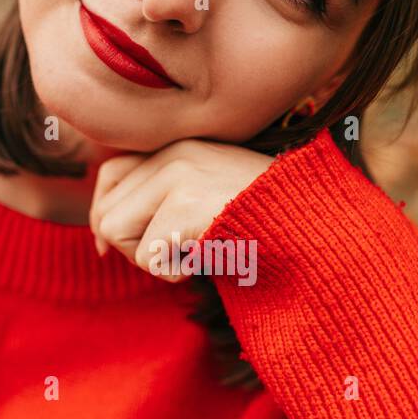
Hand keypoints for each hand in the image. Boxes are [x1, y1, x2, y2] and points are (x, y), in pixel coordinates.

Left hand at [89, 139, 273, 278]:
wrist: (314, 226)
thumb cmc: (264, 222)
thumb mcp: (208, 195)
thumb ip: (163, 199)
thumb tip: (103, 238)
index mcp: (180, 145)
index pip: (110, 174)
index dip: (107, 216)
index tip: (114, 248)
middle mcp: (174, 152)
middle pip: (107, 209)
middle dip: (131, 246)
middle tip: (172, 256)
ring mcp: (179, 176)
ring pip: (117, 232)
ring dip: (151, 259)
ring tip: (192, 254)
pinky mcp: (187, 206)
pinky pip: (148, 257)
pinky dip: (174, 272)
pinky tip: (206, 260)